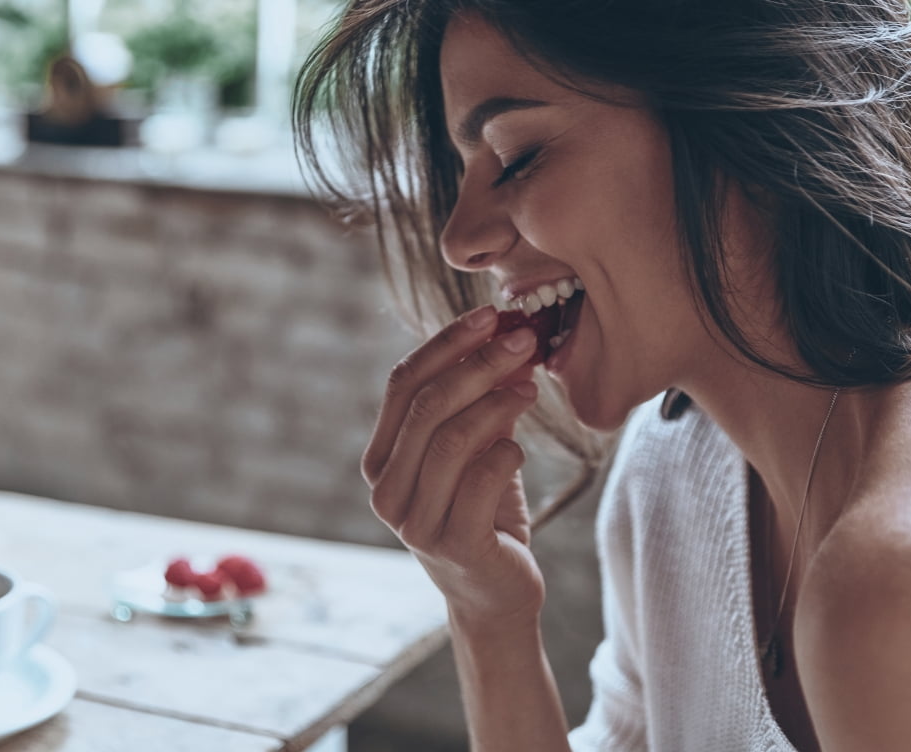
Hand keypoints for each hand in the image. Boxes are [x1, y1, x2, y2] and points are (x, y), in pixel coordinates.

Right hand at [362, 305, 545, 627]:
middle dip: (477, 364)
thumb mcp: (473, 451)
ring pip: (450, 440)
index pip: (401, 384)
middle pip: (426, 406)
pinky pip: (481, 481)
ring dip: (496, 403)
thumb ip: (477, 403)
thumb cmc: (483, 513)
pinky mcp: (454, 545)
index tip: (490, 316)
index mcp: (380, 459)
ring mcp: (414, 522)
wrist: (495, 595)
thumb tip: (504, 338)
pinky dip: (507, 453)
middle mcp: (385, 491)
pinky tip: (520, 449)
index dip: (445, 344)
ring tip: (530, 387)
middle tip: (522, 340)